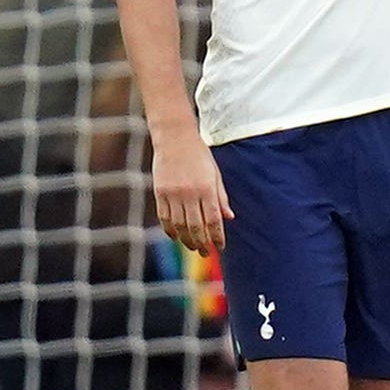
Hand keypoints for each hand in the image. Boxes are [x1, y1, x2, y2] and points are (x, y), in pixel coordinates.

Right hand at [152, 132, 231, 254]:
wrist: (174, 136)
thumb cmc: (199, 154)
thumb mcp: (214, 173)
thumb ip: (221, 197)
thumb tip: (229, 218)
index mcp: (206, 187)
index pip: (213, 220)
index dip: (217, 237)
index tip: (220, 247)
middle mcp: (189, 192)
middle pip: (196, 227)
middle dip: (202, 243)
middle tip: (205, 252)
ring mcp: (172, 193)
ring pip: (179, 225)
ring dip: (186, 240)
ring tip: (192, 247)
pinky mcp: (159, 192)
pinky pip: (165, 217)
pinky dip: (170, 230)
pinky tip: (176, 236)